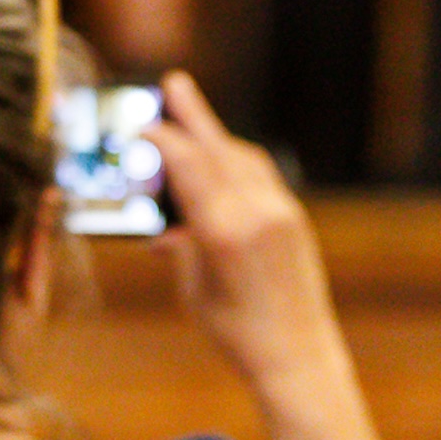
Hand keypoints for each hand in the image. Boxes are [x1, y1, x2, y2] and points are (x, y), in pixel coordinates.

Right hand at [143, 72, 381, 439]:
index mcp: (223, 230)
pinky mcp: (294, 221)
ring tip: (193, 122)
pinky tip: (222, 162)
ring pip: (243, 157)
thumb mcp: (192, 287)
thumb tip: (164, 227)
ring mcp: (280, 213)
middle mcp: (256, 212)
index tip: (143, 123)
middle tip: (175, 82)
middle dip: (194, 115)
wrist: (297, 357)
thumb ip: (179, 245)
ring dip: (216, 137)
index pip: (188, 164)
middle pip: (218, 148)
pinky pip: (261, 176)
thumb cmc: (236, 332)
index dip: (163, 138)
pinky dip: (237, 161)